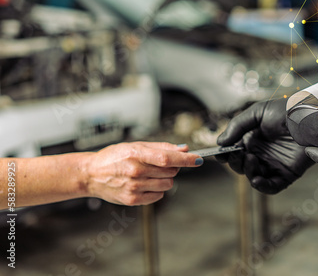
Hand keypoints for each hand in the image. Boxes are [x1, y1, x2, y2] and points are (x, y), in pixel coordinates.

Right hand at [85, 142, 201, 205]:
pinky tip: (146, 183)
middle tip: (160, 164)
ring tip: (151, 174)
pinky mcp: (132, 200)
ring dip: (166, 179)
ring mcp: (134, 187)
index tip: (198, 159)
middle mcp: (135, 171)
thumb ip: (161, 147)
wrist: (91, 174)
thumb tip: (183, 148)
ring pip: (167, 185)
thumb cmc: (114, 157)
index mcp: (136, 154)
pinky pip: (158, 196)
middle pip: (171, 172)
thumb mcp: (136, 145)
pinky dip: (157, 190)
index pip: (168, 158)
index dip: (186, 159)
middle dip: (173, 167)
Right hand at [217, 99, 313, 193]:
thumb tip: (220, 143)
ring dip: (247, 172)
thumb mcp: (257, 112)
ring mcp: (274, 164)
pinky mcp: (287, 174)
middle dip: (235, 162)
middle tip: (237, 153)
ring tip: (251, 159)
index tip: (220, 154)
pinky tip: (256, 180)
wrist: (310, 117)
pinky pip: (271, 186)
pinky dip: (262, 186)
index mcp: (253, 139)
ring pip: (253, 177)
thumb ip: (237, 126)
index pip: (234, 151)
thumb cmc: (286, 111)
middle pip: (241, 165)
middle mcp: (262, 153)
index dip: (225, 154)